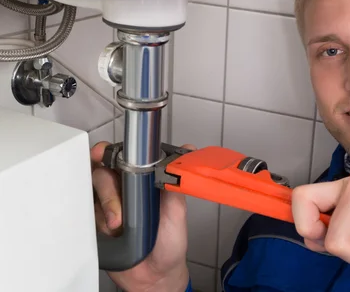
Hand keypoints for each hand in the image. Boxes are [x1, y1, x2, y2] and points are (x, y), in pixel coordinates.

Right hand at [91, 141, 195, 291]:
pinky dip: (93, 221)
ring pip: (90, 193)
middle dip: (107, 189)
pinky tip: (108, 231)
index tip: (102, 153)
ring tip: (118, 225)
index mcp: (141, 181)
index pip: (120, 157)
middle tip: (120, 211)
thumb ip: (175, 182)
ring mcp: (107, 207)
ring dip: (104, 207)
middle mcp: (122, 190)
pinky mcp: (95, 224)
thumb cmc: (169, 241)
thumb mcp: (177, 210)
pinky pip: (83, 214)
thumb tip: (188, 151)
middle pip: (101, 173)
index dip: (108, 152)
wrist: (156, 276)